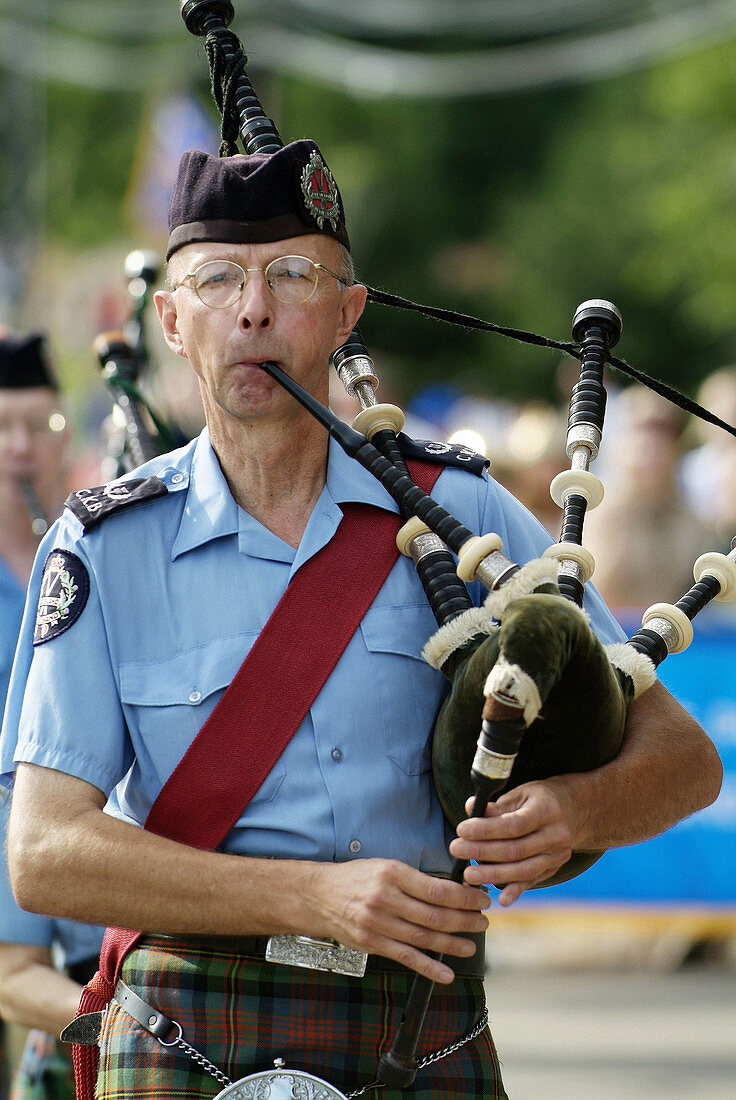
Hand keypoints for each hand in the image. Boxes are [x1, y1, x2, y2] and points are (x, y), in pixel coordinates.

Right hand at [310, 858, 489, 983]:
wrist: (319, 896)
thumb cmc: (357, 878)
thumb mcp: (386, 866)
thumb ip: (415, 880)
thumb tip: (452, 891)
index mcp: (392, 873)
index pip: (437, 889)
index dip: (464, 897)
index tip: (480, 899)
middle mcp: (385, 898)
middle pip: (434, 915)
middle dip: (464, 921)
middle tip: (483, 922)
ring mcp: (378, 924)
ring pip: (423, 938)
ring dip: (452, 944)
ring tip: (472, 945)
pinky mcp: (372, 944)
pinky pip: (406, 958)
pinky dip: (428, 968)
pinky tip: (447, 974)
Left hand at [449, 780, 576, 905]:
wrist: (573, 810)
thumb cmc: (538, 799)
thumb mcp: (520, 793)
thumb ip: (496, 804)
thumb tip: (470, 808)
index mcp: (547, 810)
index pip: (514, 824)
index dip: (486, 829)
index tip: (462, 830)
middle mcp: (556, 835)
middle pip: (515, 850)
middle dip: (482, 852)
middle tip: (456, 850)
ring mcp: (557, 855)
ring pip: (523, 870)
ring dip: (493, 874)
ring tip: (469, 874)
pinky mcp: (554, 868)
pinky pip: (532, 881)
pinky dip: (516, 890)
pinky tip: (501, 899)